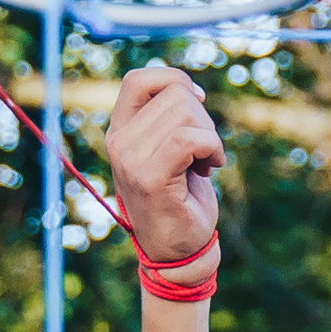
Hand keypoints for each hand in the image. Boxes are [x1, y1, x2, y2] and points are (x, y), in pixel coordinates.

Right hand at [105, 62, 223, 264]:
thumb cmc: (179, 199)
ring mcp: (130, 160)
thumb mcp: (169, 151)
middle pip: (175, 94)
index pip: (139, 79)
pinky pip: (189, 139)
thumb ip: (168, 119)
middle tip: (204, 152)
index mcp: (120, 131)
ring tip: (206, 163)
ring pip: (185, 113)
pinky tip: (211, 168)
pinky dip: (212, 148)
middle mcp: (118, 142)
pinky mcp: (149, 177)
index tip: (198, 103)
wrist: (176, 252)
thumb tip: (189, 88)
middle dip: (204, 118)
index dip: (175, 80)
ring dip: (210, 136)